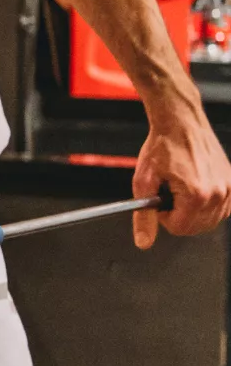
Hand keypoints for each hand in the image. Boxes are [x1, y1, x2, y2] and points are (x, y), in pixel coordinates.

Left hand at [133, 112, 230, 246]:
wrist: (180, 122)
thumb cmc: (162, 147)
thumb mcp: (143, 181)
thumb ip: (144, 216)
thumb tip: (144, 243)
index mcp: (197, 195)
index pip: (179, 228)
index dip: (163, 217)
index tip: (159, 200)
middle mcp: (218, 194)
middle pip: (196, 228)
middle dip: (178, 215)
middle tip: (169, 193)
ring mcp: (229, 188)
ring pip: (210, 220)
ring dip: (193, 210)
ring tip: (181, 187)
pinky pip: (222, 209)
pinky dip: (208, 205)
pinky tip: (196, 189)